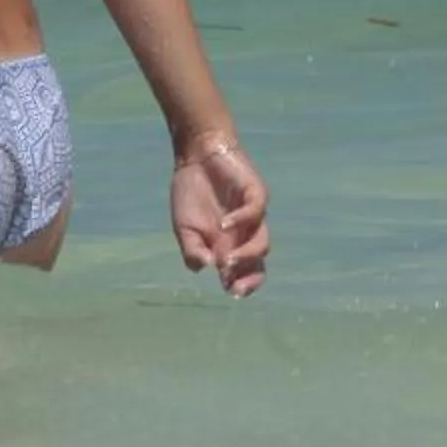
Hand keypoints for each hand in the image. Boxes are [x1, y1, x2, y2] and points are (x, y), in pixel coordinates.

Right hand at [169, 136, 268, 296]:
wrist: (196, 155)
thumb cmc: (191, 192)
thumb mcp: (183, 228)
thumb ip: (192, 250)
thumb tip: (206, 268)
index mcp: (228, 246)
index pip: (244, 273)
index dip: (242, 285)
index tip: (230, 290)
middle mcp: (244, 235)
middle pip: (259, 263)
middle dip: (251, 278)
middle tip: (235, 286)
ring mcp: (252, 216)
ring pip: (262, 243)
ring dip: (246, 255)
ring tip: (225, 259)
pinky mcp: (255, 194)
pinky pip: (256, 212)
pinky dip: (241, 221)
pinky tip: (223, 224)